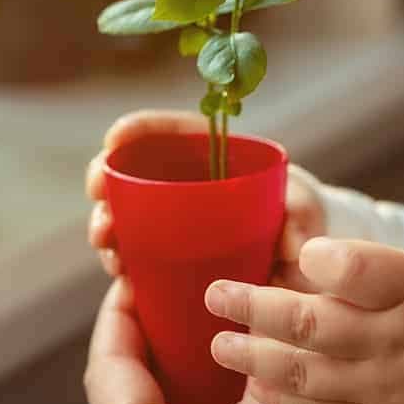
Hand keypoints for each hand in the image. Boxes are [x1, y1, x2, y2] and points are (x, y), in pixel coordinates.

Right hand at [84, 108, 326, 290]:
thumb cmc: (304, 220)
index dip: (138, 129)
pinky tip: (120, 273)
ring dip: (107, 225)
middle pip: (135, 171)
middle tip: (98, 196)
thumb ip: (302, 216)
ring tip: (107, 245)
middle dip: (107, 179)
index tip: (114, 137)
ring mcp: (173, 221)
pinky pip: (135, 252)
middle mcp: (186, 184)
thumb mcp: (305, 209)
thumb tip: (293, 243)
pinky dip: (122, 260)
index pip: (170, 132)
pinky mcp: (169, 256)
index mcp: (215, 156)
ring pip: (126, 214)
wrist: (304, 262)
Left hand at [203, 192, 403, 403]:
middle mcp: (398, 338)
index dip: (324, 261)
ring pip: (307, 373)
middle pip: (313, 324)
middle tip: (215, 295)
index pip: (362, 270)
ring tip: (218, 345)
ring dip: (256, 359)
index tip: (299, 253)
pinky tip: (257, 390)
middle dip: (254, 308)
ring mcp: (388, 386)